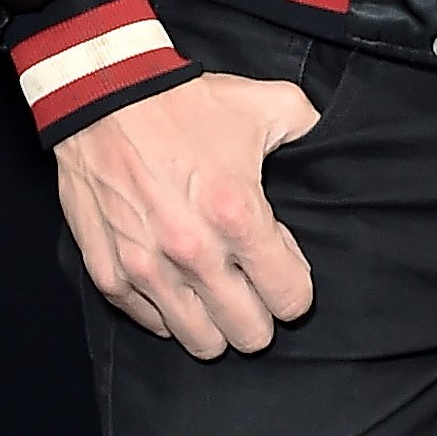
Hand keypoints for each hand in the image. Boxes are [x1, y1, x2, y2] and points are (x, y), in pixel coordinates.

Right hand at [55, 74, 319, 354]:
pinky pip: (149, 322)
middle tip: (252, 290)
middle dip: (260, 316)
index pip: (291, 299)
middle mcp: (194, 252)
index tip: (282, 267)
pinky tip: (174, 284)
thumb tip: (333, 147)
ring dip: (215, 324)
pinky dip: (165, 311)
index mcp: (239, 217)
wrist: (103, 94)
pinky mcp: (109, 272)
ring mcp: (147, 268)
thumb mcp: (266, 105)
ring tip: (214, 296)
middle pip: (250, 334)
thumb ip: (310, 130)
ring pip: (200, 342)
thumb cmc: (183, 104)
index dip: (295, 286)